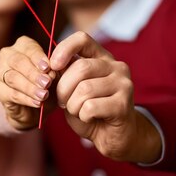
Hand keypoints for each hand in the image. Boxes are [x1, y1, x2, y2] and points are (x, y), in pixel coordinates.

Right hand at [0, 36, 56, 129]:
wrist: (35, 108)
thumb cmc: (46, 85)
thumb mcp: (55, 75)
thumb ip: (54, 70)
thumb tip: (50, 71)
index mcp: (22, 45)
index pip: (29, 48)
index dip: (38, 58)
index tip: (48, 68)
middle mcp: (8, 55)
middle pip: (17, 61)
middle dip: (33, 73)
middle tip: (46, 83)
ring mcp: (1, 73)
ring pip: (13, 78)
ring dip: (30, 87)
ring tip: (43, 95)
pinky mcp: (0, 91)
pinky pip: (12, 94)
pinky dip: (26, 99)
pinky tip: (37, 103)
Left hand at [51, 31, 159, 162]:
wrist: (112, 136)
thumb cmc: (89, 110)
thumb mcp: (73, 88)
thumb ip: (65, 74)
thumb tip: (51, 66)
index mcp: (101, 57)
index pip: (82, 39)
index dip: (64, 49)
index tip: (53, 66)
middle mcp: (116, 66)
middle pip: (80, 67)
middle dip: (63, 88)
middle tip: (63, 101)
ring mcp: (123, 84)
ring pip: (85, 89)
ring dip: (72, 105)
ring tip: (77, 110)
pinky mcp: (124, 104)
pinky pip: (91, 107)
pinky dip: (82, 115)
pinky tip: (89, 117)